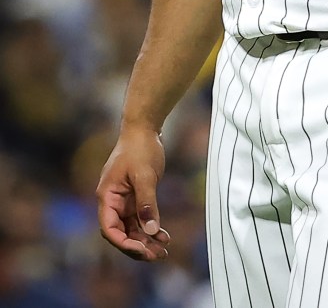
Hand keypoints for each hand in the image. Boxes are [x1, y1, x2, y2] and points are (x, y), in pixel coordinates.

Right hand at [96, 127, 169, 261]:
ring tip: (163, 250)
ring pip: (131, 229)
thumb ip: (147, 202)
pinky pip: (140, 219)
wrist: (144, 129)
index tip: (141, 249)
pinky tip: (164, 236)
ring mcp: (123, 200)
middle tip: (157, 256)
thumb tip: (151, 230)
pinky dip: (150, 228)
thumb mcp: (144, 175)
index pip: (109, 228)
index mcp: (107, 196)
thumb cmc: (140, 148)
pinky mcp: (134, 198)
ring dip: (146, 240)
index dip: (123, 242)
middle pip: (121, 233)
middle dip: (137, 246)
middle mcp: (112, 201)